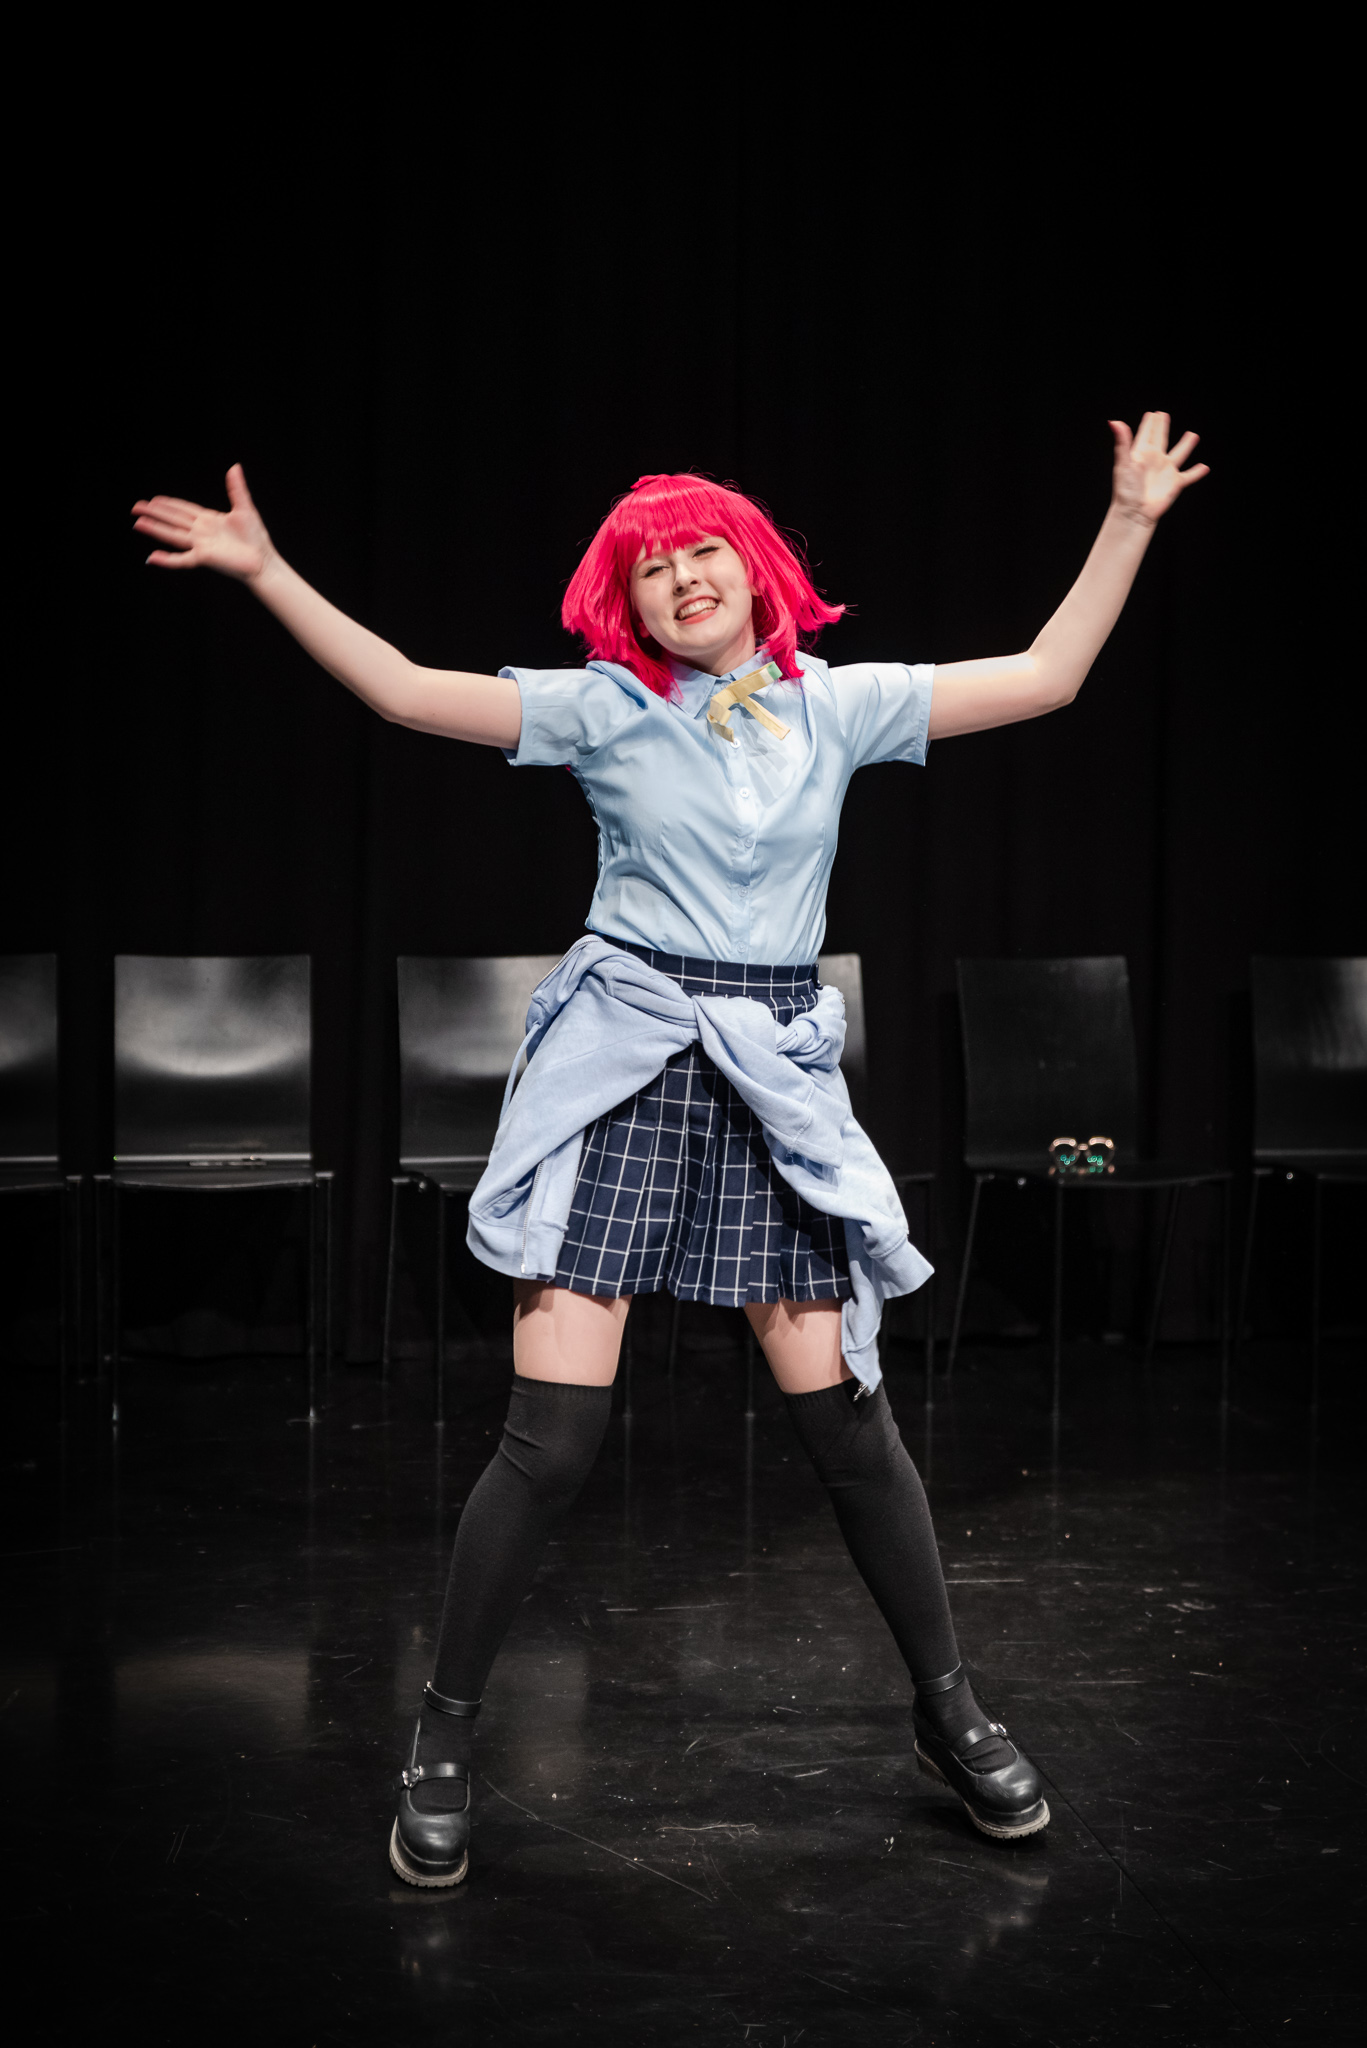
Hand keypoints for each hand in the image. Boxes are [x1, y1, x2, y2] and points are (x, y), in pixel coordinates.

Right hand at [132, 463, 274, 578]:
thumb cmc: (256, 538)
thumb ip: (237, 488)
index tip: (154, 499)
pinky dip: (167, 560)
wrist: (263, 561)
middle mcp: (201, 531)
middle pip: (173, 520)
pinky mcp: (204, 558)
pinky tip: (152, 558)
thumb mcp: (245, 509)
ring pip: (172, 535)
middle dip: (155, 513)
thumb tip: (234, 467)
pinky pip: (181, 559)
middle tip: (137, 507)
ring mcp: (201, 544)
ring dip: (154, 529)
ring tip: (137, 523)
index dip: (168, 504)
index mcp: (209, 519)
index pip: (183, 509)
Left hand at [1108, 412, 1208, 525]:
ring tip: (1193, 435)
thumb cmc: (1126, 490)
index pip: (1146, 434)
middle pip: (1160, 439)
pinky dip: (1197, 472)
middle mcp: (1155, 460)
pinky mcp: (1175, 484)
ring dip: (1186, 445)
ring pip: (1179, 453)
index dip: (1149, 424)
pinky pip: (1189, 476)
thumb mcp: (1124, 462)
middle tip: (1163, 415)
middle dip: (1162, 427)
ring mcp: (1166, 471)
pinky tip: (1205, 467)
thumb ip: (1122, 441)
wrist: (1135, 513)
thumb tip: (1114, 422)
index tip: (1151, 414)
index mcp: (1141, 454)